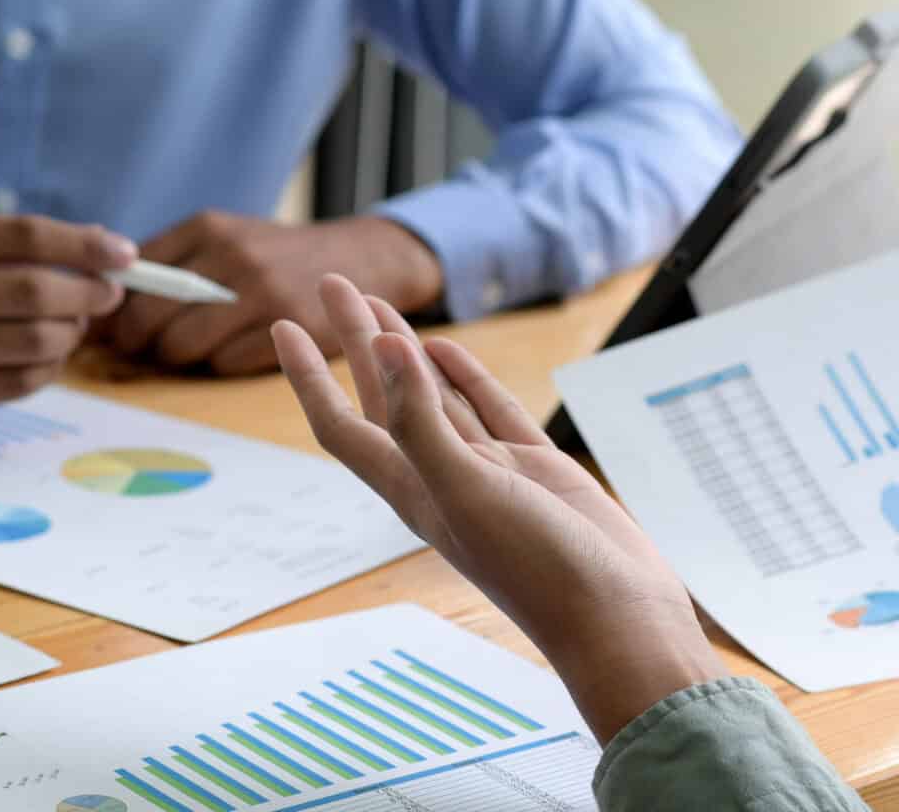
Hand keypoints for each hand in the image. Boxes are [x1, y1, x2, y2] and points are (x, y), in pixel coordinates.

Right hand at [0, 215, 133, 426]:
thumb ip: (3, 246)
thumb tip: (101, 249)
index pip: (24, 235)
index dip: (85, 244)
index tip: (124, 253)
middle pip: (37, 291)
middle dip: (90, 293)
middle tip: (109, 293)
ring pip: (37, 341)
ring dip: (72, 334)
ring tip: (73, 325)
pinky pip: (22, 382)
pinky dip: (50, 368)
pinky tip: (47, 357)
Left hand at [103, 212, 444, 375]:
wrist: (360, 258)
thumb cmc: (277, 255)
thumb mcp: (226, 235)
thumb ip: (169, 258)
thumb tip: (98, 297)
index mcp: (209, 227)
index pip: (131, 274)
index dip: (112, 307)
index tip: (109, 324)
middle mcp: (232, 255)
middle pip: (147, 317)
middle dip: (135, 341)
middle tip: (140, 349)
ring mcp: (262, 293)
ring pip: (180, 346)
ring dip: (175, 357)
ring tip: (188, 349)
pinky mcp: (289, 328)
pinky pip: (221, 364)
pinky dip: (219, 365)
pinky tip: (233, 350)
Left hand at [273, 275, 724, 743]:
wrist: (614, 615)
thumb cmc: (537, 570)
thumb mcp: (466, 491)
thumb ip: (422, 422)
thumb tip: (386, 347)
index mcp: (411, 490)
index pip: (342, 425)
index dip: (309, 377)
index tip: (284, 327)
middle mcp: (442, 477)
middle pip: (384, 397)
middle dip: (356, 341)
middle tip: (334, 283)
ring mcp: (489, 472)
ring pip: (435, 397)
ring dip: (403, 352)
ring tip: (380, 305)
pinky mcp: (534, 468)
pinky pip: (489, 409)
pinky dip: (466, 377)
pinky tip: (445, 350)